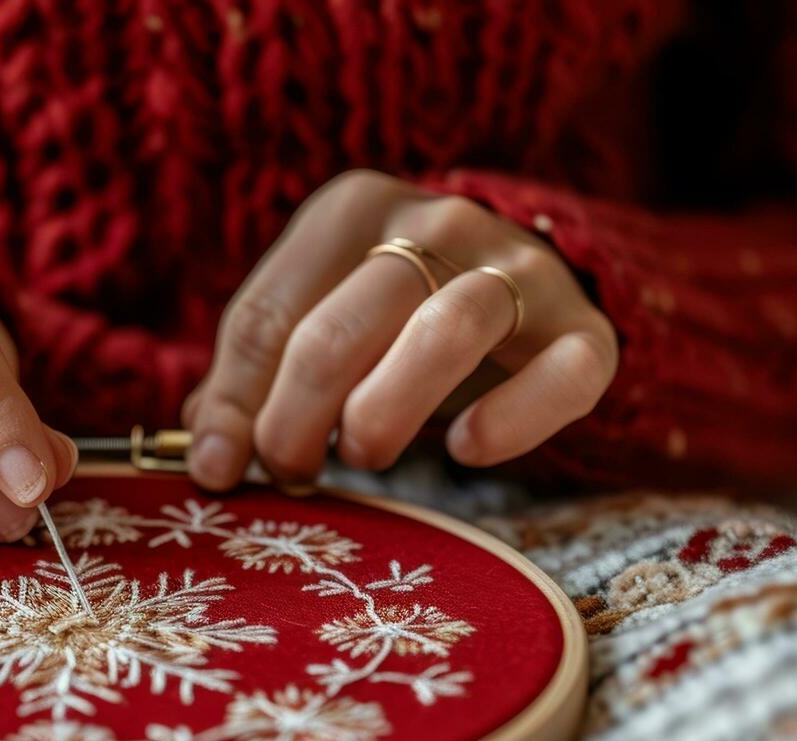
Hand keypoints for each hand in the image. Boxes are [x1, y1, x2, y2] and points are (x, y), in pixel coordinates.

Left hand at [184, 170, 617, 488]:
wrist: (520, 281)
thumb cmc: (392, 315)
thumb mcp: (313, 322)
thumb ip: (253, 379)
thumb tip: (211, 461)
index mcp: (352, 211)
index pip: (269, 315)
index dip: (235, 403)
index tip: (222, 468)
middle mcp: (438, 222)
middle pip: (342, 329)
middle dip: (295, 421)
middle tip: (290, 473)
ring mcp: (519, 268)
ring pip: (446, 332)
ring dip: (384, 413)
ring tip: (361, 455)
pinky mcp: (584, 327)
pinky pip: (561, 374)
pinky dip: (512, 420)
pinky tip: (464, 450)